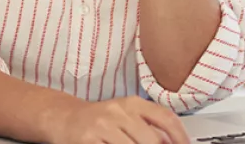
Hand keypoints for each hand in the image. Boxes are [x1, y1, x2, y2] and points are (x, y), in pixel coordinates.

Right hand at [57, 96, 188, 143]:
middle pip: (151, 139)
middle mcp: (118, 112)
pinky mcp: (88, 140)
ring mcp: (102, 126)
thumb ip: (148, 125)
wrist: (64, 118)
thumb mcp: (126, 115)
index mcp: (132, 103)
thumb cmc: (99, 120)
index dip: (180, 136)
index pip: (165, 118)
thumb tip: (171, 141)